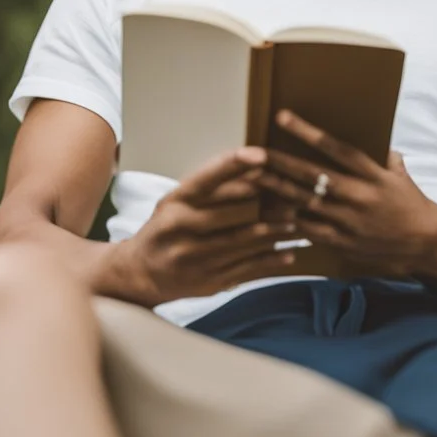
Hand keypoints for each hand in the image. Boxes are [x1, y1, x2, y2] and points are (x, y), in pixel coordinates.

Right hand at [109, 147, 297, 307]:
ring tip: (299, 222)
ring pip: (244, 242)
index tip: (263, 154)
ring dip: (276, 232)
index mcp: (176, 201)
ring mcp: (194, 258)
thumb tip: (258, 168)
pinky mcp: (206, 282)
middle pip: (234, 212)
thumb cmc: (165, 227)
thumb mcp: (178, 200)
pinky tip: (289, 254)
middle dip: (269, 203)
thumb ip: (211, 187)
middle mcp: (182, 227)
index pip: (207, 178)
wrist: (138, 273)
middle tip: (297, 194)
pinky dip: (270, 263)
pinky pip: (245, 271)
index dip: (235, 164)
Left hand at [257, 111, 436, 277]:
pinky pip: (309, 230)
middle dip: (278, 163)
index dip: (307, 132)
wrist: (427, 243)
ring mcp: (349, 222)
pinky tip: (267, 210)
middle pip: (311, 176)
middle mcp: (359, 196)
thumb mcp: (398, 172)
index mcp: (372, 174)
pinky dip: (289, 219)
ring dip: (275, 190)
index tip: (282, 116)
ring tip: (248, 177)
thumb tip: (367, 132)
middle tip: (249, 152)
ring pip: (304, 203)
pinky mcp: (343, 243)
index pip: (335, 147)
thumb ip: (379, 154)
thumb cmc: (411, 201)